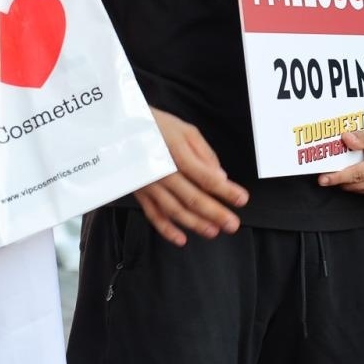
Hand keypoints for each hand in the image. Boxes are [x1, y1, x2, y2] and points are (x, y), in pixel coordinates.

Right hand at [133, 107, 247, 245]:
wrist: (120, 126)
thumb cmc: (157, 125)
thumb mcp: (185, 130)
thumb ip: (205, 154)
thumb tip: (220, 177)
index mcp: (176, 153)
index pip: (206, 177)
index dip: (226, 190)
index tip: (242, 199)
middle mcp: (162, 171)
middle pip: (192, 197)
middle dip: (215, 213)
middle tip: (233, 224)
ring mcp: (149, 184)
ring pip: (174, 210)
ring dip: (195, 224)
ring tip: (213, 231)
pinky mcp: (139, 192)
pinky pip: (153, 214)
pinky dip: (166, 229)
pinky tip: (181, 238)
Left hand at [318, 119, 363, 197]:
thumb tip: (346, 139)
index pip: (355, 175)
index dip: (337, 178)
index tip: (322, 180)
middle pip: (354, 185)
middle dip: (338, 179)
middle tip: (324, 171)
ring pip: (359, 190)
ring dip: (348, 182)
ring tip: (341, 169)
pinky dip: (358, 185)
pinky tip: (356, 174)